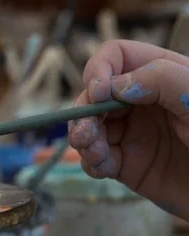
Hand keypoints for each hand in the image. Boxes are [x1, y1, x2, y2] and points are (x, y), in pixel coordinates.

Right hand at [69, 40, 188, 218]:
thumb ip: (161, 80)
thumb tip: (114, 87)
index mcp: (161, 76)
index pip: (116, 57)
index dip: (99, 70)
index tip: (99, 94)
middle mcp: (141, 103)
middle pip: (93, 95)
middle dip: (83, 112)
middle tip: (86, 133)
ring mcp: (131, 134)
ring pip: (88, 128)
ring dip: (83, 139)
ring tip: (95, 154)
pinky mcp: (126, 165)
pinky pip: (95, 160)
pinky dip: (91, 163)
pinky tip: (103, 169)